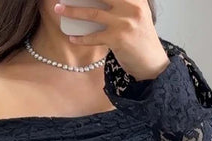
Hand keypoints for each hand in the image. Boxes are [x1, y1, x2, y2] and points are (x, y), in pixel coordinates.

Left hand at [53, 0, 170, 80]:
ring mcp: (124, 23)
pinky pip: (94, 37)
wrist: (151, 63)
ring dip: (72, 11)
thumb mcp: (136, 16)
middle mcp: (131, 7)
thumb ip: (122, 5)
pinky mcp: (118, 39)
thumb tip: (94, 2)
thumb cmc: (141, 40)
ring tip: (59, 9)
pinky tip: (72, 38)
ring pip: (92, 13)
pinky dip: (81, 38)